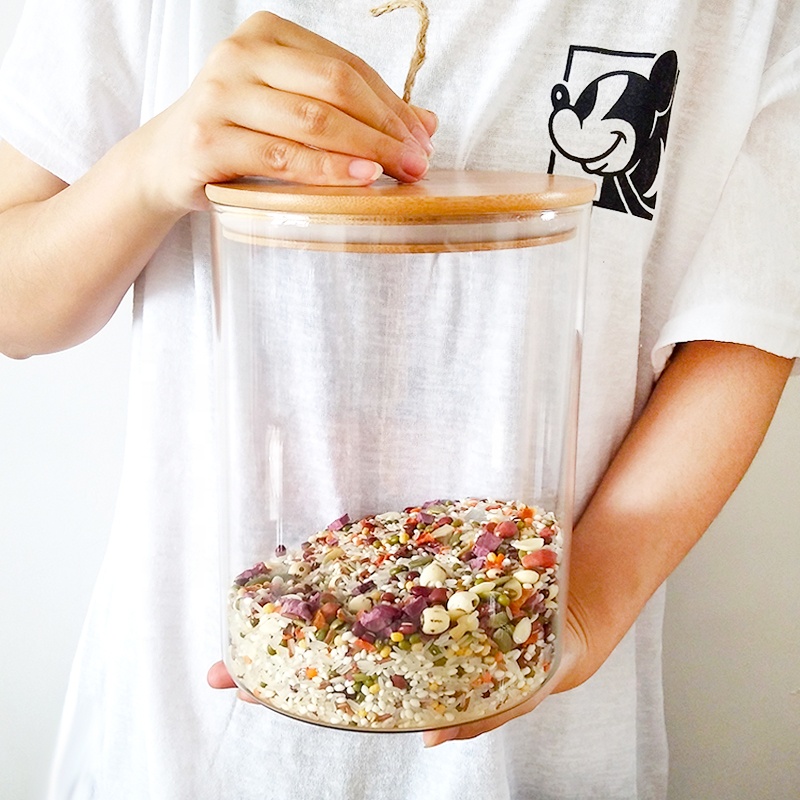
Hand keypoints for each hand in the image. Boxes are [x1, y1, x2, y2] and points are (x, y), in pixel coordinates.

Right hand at [137, 11, 436, 213]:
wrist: (168, 161)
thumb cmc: (241, 134)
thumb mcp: (296, 114)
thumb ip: (354, 112)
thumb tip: (427, 125)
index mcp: (268, 34)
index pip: (348, 66)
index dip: (393, 105)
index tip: (423, 139)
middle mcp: (241, 53)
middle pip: (335, 86)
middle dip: (385, 127)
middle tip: (417, 161)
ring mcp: (221, 94)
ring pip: (312, 120)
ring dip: (365, 149)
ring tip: (399, 172)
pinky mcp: (209, 139)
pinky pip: (282, 156)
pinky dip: (327, 170)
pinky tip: (360, 179)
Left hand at [206, 600, 593, 743]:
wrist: (579, 592)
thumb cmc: (554, 648)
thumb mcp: (529, 684)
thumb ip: (488, 715)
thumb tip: (433, 739)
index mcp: (423, 681)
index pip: (347, 693)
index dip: (294, 693)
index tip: (241, 690)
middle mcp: (405, 646)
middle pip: (328, 658)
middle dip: (272, 663)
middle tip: (217, 668)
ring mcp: (408, 609)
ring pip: (342, 618)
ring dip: (295, 617)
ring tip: (247, 615)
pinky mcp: (422, 572)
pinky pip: (374, 575)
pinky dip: (339, 577)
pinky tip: (309, 571)